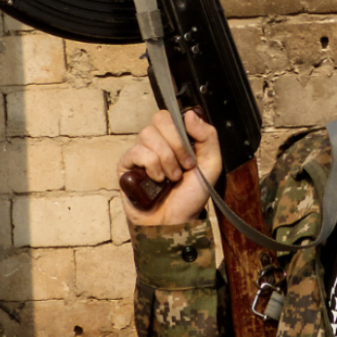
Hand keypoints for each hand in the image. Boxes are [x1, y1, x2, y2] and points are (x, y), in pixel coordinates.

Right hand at [118, 109, 222, 226]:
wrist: (175, 222)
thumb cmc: (190, 196)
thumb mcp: (211, 165)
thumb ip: (208, 136)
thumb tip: (190, 114)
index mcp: (175, 138)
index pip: (173, 115)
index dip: (183, 130)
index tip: (192, 154)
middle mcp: (157, 142)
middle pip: (160, 119)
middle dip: (176, 144)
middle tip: (184, 166)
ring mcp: (140, 152)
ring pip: (148, 135)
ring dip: (166, 158)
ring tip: (172, 177)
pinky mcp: (126, 165)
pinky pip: (136, 151)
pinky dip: (152, 165)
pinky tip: (157, 180)